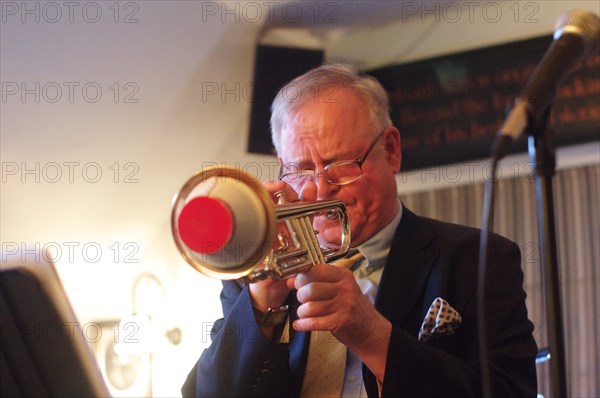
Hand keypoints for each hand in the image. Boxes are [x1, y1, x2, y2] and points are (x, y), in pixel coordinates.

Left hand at [287, 263, 390, 380]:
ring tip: (304, 313)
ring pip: (310, 307)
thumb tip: (290, 280)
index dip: (302, 276)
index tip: (296, 282)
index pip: (316, 270)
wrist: (370, 328)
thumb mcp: (339, 288)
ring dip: (301, 312)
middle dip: (300, 296)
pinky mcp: (340, 322)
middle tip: (302, 300)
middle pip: (310, 289)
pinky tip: (300, 325)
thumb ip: (317, 282)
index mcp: (344, 275)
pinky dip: (303, 324)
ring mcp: (344, 306)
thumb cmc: (351, 306)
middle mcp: (345, 289)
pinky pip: (313, 322)